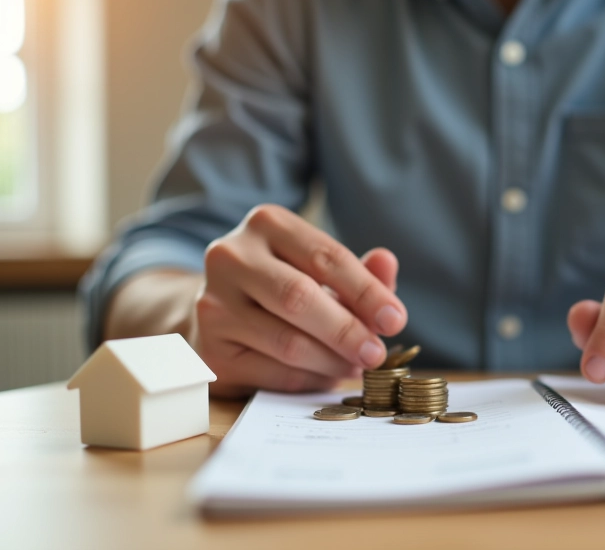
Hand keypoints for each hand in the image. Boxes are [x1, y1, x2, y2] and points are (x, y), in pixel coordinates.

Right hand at [189, 204, 407, 397]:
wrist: (221, 312)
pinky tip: (326, 375)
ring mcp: (213, 304)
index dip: (366, 291)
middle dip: (347, 330)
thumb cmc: (285, 285)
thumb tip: (386, 263)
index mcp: (267, 224)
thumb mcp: (322, 270)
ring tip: (357, 366)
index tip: (395, 319)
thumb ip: (359, 271)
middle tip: (376, 353)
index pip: (325, 257)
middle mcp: (231, 257)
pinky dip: (309, 379)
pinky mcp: (210, 350)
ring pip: (287, 341)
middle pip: (299, 297)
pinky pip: (273, 373)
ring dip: (332, 361)